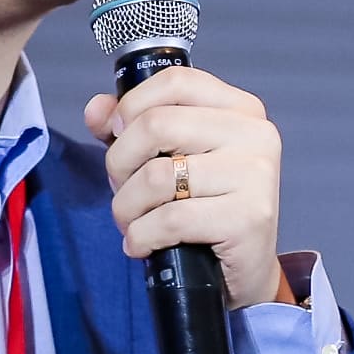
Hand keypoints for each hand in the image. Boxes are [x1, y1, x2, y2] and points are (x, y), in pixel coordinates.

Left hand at [82, 66, 294, 309]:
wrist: (243, 272)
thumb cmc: (204, 208)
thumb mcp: (171, 158)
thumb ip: (132, 126)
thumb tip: (97, 109)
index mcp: (240, 109)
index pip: (176, 81)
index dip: (132, 105)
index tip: (117, 134)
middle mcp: (255, 134)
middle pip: (156, 125)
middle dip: (120, 162)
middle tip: (122, 188)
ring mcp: (256, 175)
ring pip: (157, 176)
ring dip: (126, 206)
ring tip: (131, 222)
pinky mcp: (248, 217)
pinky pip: (171, 218)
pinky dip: (141, 236)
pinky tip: (141, 244)